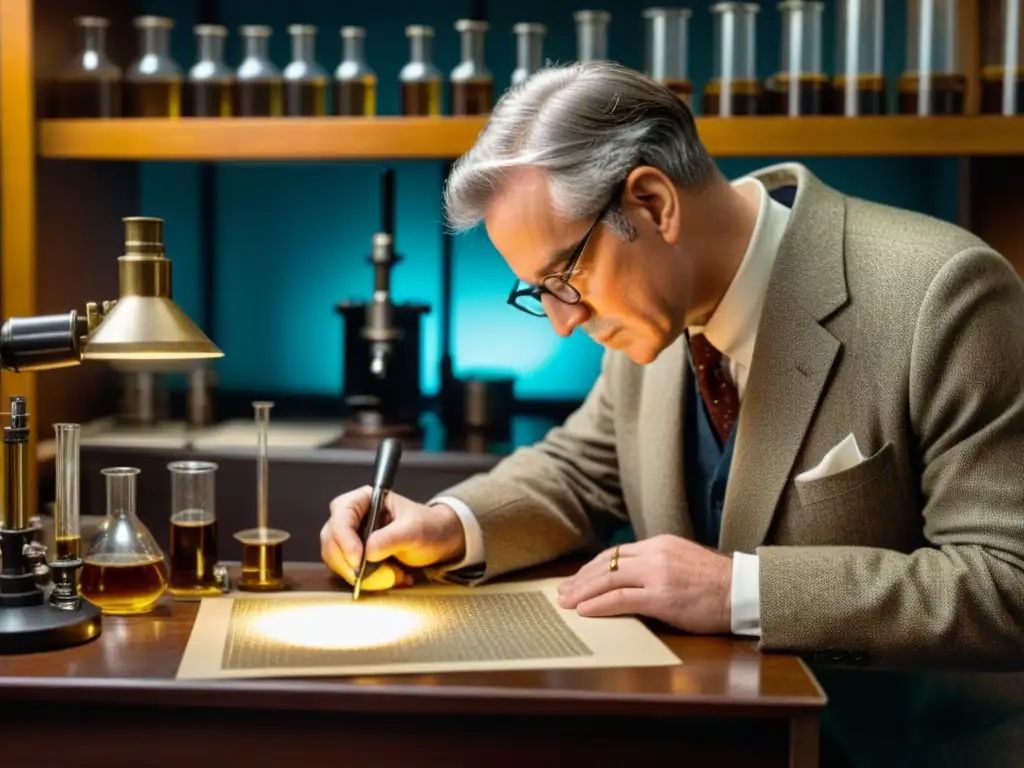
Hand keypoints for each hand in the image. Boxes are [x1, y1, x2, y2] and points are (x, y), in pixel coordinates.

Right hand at [320, 485, 466, 591]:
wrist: (438, 540)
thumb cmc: (428, 526)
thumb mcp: (415, 530)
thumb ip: (392, 538)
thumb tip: (368, 551)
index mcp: (365, 499)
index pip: (342, 515)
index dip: (345, 539)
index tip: (358, 559)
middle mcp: (353, 516)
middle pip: (332, 540)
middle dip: (349, 563)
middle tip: (368, 577)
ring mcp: (351, 537)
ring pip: (336, 559)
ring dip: (361, 575)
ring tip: (393, 576)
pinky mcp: (355, 556)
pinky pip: (349, 572)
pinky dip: (367, 581)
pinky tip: (392, 578)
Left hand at [556, 534, 732, 634]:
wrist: (743, 590)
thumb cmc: (717, 584)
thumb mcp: (682, 562)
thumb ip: (658, 565)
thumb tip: (632, 580)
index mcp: (659, 544)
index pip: (616, 553)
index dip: (593, 568)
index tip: (577, 579)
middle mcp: (655, 554)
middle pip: (607, 563)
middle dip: (581, 579)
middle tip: (562, 591)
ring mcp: (658, 574)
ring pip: (609, 579)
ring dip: (583, 592)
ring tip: (566, 603)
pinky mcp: (662, 596)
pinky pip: (622, 598)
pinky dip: (599, 604)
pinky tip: (585, 611)